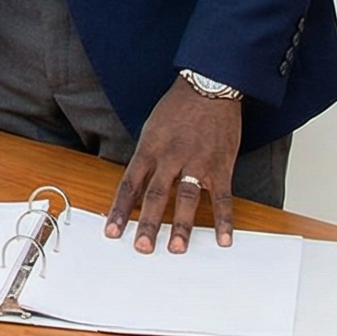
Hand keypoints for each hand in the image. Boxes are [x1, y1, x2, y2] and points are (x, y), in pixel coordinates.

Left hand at [105, 77, 245, 253]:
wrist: (209, 87)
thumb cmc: (178, 108)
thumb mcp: (151, 128)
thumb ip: (145, 158)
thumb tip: (136, 186)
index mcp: (150, 148)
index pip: (130, 184)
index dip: (120, 210)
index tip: (112, 232)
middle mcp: (171, 157)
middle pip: (155, 195)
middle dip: (147, 223)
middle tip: (141, 247)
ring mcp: (197, 162)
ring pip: (186, 198)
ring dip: (181, 225)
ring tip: (175, 248)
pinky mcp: (221, 166)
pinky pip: (222, 197)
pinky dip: (224, 219)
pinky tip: (224, 239)